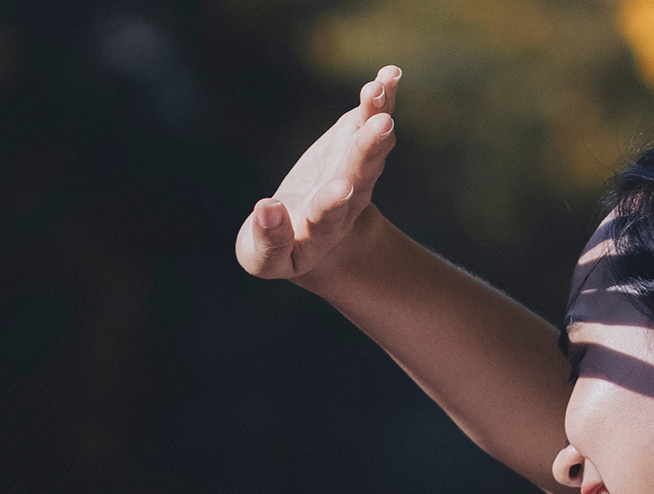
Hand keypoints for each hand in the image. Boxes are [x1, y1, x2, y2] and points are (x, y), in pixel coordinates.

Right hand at [236, 66, 399, 282]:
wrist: (315, 233)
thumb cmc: (281, 247)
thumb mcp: (263, 258)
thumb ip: (265, 242)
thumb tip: (266, 209)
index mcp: (322, 231)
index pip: (327, 218)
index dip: (331, 204)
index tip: (338, 188)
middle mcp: (347, 200)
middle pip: (360, 176)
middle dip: (369, 149)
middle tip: (382, 126)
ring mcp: (357, 169)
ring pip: (372, 146)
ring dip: (377, 117)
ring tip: (378, 90)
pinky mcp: (357, 142)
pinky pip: (372, 118)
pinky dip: (382, 98)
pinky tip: (389, 74)